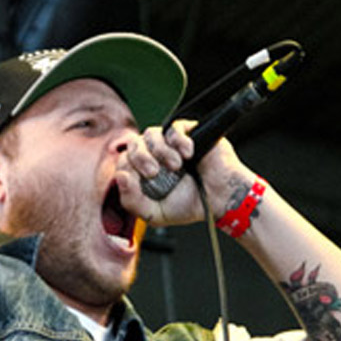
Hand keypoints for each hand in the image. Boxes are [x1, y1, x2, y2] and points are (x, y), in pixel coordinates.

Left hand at [115, 130, 258, 226]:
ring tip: (176, 166)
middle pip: (133, 144)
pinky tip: (189, 155)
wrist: (221, 199)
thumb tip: (120, 177)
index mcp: (144, 172)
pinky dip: (178, 140)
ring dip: (160, 150)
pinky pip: (174, 127)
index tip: (142, 181)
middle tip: (154, 173)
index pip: (124, 161)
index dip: (128, 168)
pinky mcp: (189, 133)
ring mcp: (171, 143)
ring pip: (151, 133)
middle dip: (140, 158)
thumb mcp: (155, 213)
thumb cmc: (191, 205)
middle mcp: (155, 155)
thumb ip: (132, 202)